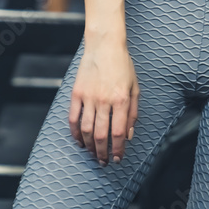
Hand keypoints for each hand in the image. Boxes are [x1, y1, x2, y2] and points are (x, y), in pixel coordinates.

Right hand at [68, 40, 138, 165]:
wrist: (104, 46)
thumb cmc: (123, 67)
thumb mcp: (135, 88)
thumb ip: (132, 113)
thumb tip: (129, 135)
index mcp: (121, 99)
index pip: (118, 132)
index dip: (118, 148)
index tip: (118, 158)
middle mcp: (104, 100)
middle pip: (100, 135)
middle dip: (102, 152)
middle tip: (104, 162)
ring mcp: (88, 97)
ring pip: (86, 129)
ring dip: (89, 146)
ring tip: (93, 154)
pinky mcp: (76, 93)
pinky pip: (73, 118)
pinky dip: (75, 133)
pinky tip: (79, 141)